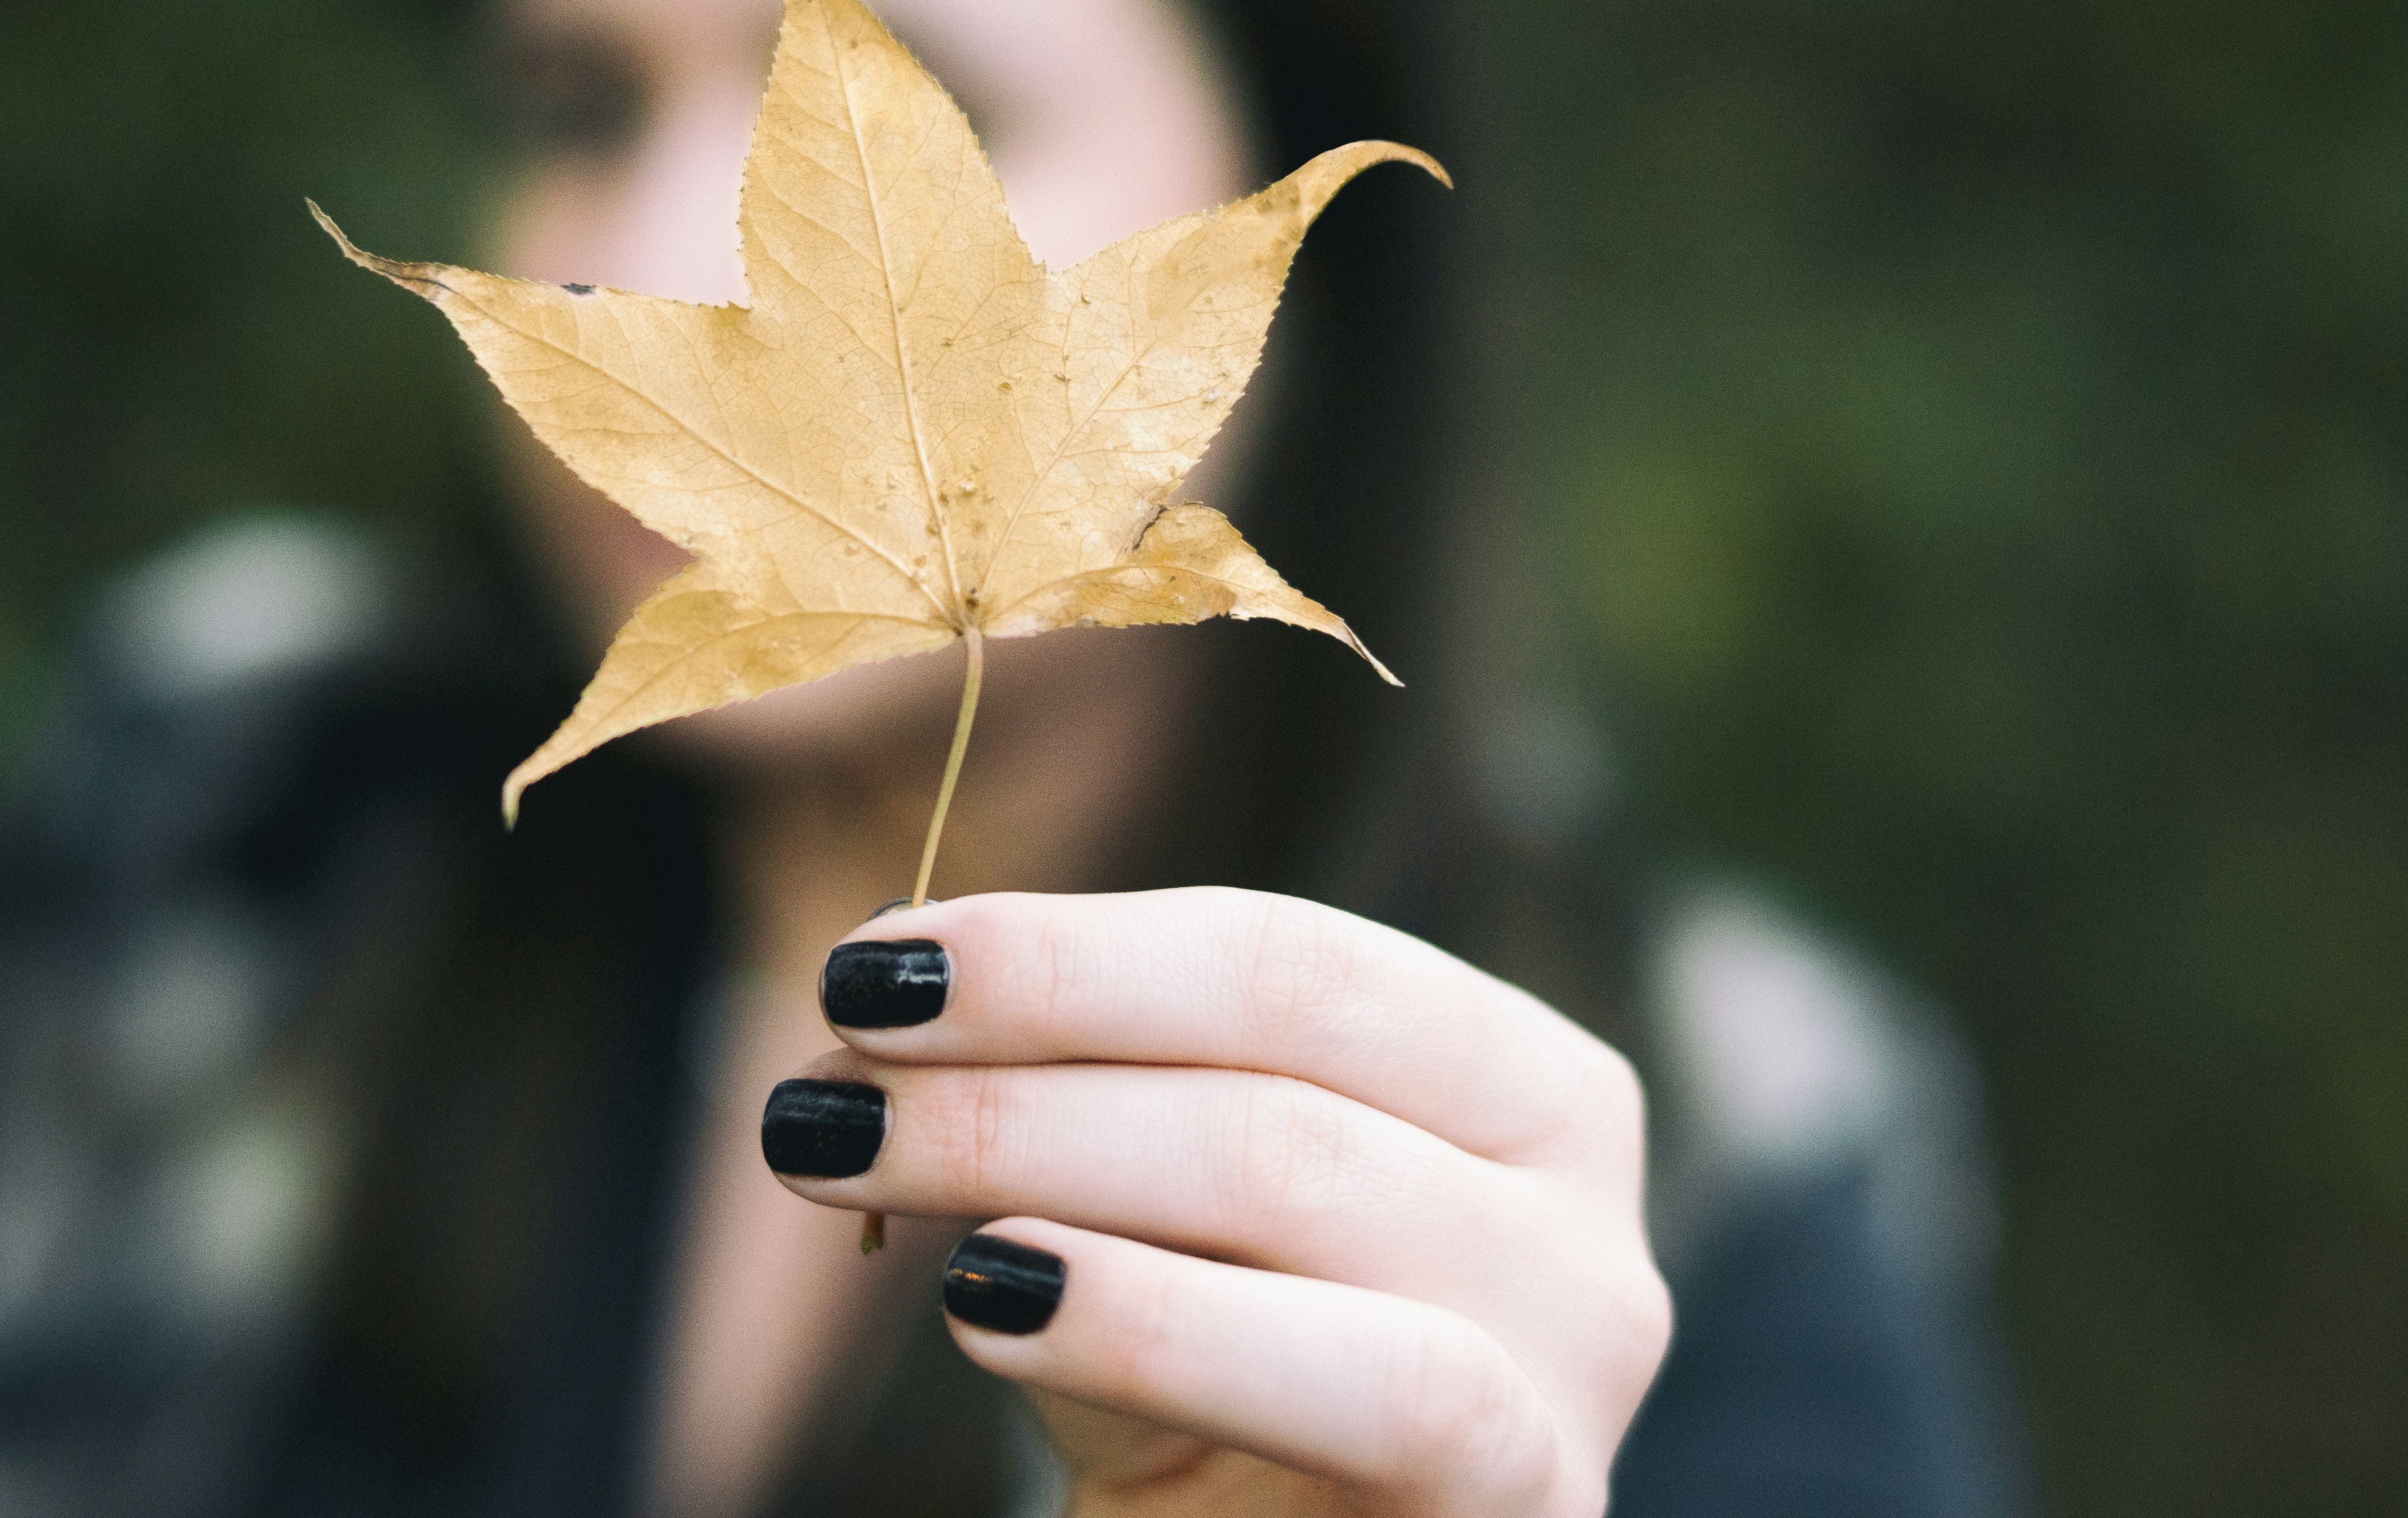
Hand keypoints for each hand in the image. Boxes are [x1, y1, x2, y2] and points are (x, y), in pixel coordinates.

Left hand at [760, 887, 1668, 1516]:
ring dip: (1036, 1141)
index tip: (869, 961)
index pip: (1287, 953)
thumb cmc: (1217, 1410)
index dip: (1067, 945)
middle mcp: (1577, 1210)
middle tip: (830, 1062)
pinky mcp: (1527, 1504)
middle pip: (1285, 1037)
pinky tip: (987, 1298)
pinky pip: (1364, 1377)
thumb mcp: (1146, 1230)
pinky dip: (1155, 1317)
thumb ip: (1068, 1098)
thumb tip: (882, 979)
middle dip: (1029, 1028)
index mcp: (1516, 1090)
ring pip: (1299, 1168)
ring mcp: (1573, 1364)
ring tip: (852, 1153)